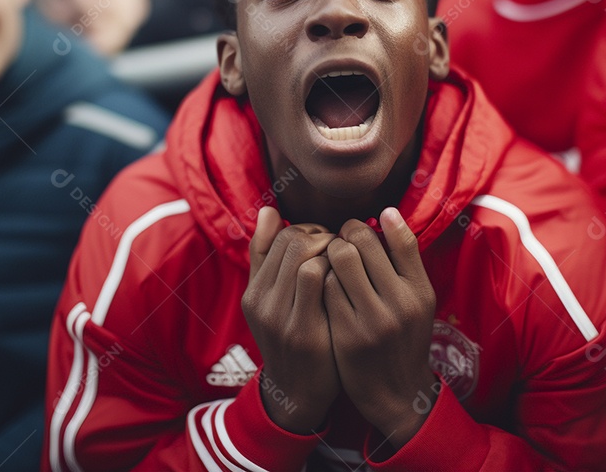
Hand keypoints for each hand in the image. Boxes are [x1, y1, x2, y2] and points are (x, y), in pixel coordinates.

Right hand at [241, 206, 338, 432]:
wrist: (298, 394)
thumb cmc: (294, 338)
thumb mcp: (273, 301)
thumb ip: (270, 260)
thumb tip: (269, 210)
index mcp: (254, 291)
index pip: (280, 235)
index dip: (310, 230)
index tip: (328, 241)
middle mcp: (261, 301)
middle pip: (292, 240)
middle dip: (324, 235)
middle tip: (342, 248)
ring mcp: (280, 316)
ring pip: (304, 255)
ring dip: (332, 249)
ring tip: (347, 262)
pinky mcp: (303, 330)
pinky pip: (318, 278)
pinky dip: (335, 269)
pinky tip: (350, 280)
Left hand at [323, 208, 437, 449]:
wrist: (395, 392)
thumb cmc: (404, 337)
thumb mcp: (418, 299)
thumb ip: (405, 260)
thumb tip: (387, 213)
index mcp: (420, 291)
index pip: (399, 238)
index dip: (374, 223)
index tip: (363, 225)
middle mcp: (400, 304)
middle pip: (361, 243)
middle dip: (345, 234)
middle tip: (339, 239)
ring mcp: (372, 320)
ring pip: (339, 260)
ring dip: (330, 253)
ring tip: (330, 258)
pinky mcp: (346, 334)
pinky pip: (325, 288)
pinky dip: (321, 279)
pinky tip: (323, 283)